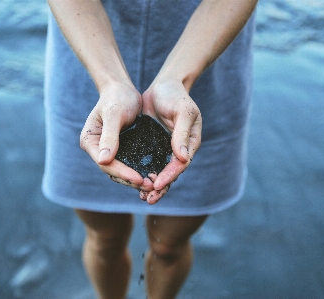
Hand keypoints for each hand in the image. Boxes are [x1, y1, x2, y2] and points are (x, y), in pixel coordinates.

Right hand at [80, 81, 153, 191]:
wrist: (123, 88)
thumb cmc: (116, 97)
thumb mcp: (114, 115)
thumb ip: (109, 136)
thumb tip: (103, 160)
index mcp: (90, 142)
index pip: (105, 164)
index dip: (122, 173)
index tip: (139, 178)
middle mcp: (97, 149)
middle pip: (113, 171)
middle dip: (131, 180)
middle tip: (150, 186)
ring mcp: (109, 150)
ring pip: (121, 171)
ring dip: (136, 179)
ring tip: (153, 184)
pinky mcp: (121, 149)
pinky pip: (129, 164)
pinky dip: (140, 170)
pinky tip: (153, 175)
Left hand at [141, 79, 201, 203]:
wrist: (163, 85)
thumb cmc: (176, 96)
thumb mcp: (183, 111)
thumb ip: (182, 133)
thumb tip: (183, 158)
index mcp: (189, 143)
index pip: (180, 164)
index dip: (170, 175)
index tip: (158, 184)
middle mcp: (178, 149)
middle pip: (171, 173)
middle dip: (161, 187)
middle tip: (149, 199)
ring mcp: (165, 148)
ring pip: (159, 171)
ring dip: (152, 186)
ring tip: (143, 198)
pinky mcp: (152, 146)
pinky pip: (148, 163)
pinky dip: (143, 173)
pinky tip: (133, 182)